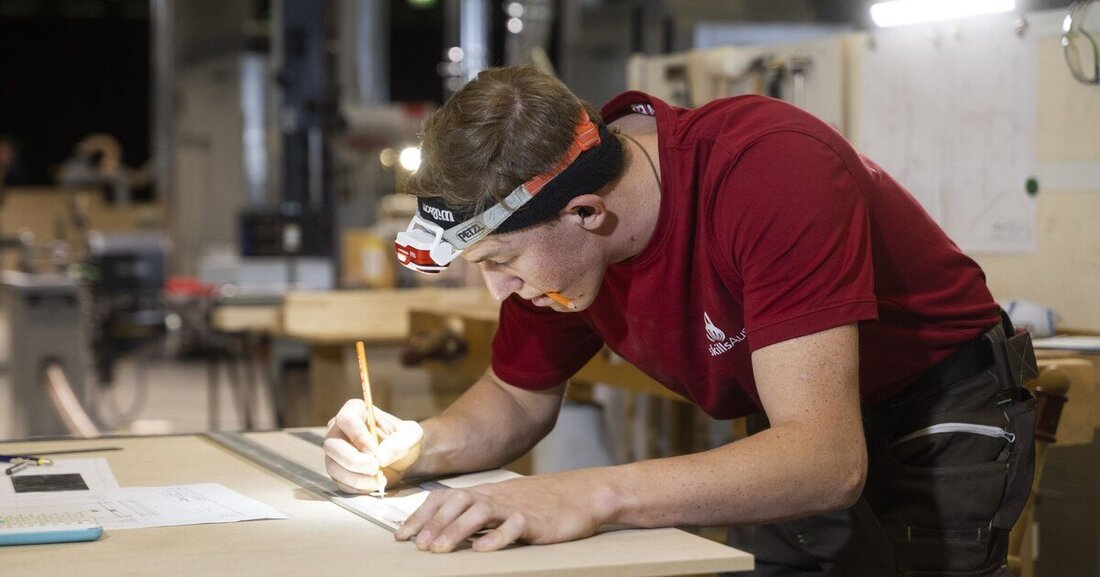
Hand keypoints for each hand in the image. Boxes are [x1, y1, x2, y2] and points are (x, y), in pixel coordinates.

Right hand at [324, 399, 422, 493]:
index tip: (373, 450)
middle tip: (375, 468)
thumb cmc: (404, 440)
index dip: (358, 435)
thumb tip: (380, 457)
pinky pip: (339, 482)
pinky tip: (373, 484)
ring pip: (332, 466)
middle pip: (332, 444)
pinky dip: (356, 486)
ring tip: (378, 480)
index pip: (346, 418)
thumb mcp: (412, 436)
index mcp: (355, 411)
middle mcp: (339, 430)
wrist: (401, 459)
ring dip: (355, 477)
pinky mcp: (337, 471)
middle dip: (354, 460)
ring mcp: (335, 452)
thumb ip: (399, 443)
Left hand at [394, 473, 611, 552]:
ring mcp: (516, 507)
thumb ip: (480, 512)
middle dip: (434, 523)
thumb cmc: (542, 502)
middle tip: (417, 545)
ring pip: (480, 512)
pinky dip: (496, 537)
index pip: (446, 498)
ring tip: (440, 549)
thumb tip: (446, 529)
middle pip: (458, 501)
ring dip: (456, 530)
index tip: (402, 535)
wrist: (583, 494)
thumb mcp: (506, 503)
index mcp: (487, 493)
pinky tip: (482, 550)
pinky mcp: (536, 520)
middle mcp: (496, 496)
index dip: (422, 515)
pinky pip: (513, 527)